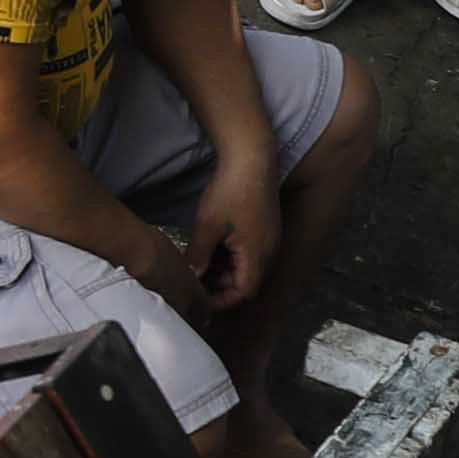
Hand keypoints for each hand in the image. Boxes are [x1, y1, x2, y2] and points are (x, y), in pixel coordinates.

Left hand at [185, 151, 286, 316]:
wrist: (252, 157)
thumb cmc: (231, 191)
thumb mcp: (208, 226)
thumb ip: (199, 257)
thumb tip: (189, 279)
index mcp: (258, 256)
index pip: (243, 293)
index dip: (220, 300)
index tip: (197, 298)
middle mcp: (268, 251)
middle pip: (245, 282)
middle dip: (219, 286)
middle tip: (192, 282)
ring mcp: (268, 239)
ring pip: (245, 267)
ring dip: (223, 270)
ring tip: (197, 266)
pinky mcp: (264, 228)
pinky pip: (248, 252)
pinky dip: (229, 256)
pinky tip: (209, 248)